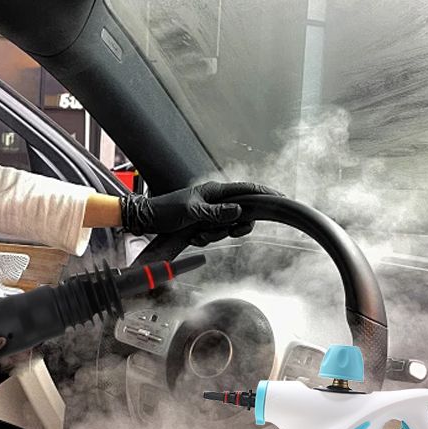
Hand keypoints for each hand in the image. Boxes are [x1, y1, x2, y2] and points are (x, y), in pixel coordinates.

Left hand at [120, 181, 279, 245]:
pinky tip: (192, 237)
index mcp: (214, 191)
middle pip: (240, 214)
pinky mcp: (203, 224)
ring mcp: (210, 212)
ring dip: (213, 235)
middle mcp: (215, 200)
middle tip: (225, 231)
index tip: (280, 197)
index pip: (246, 189)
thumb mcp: (192, 212)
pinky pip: (214, 234)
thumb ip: (217, 213)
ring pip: (226, 227)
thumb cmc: (166, 211)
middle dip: (231, 227)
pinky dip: (204, 239)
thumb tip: (240, 211)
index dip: (264, 193)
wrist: (146, 220)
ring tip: (196, 233)